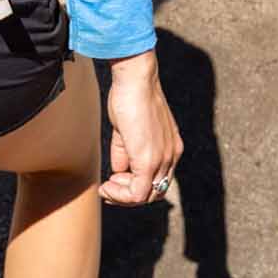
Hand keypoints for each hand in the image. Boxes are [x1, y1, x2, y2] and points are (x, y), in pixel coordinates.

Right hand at [101, 51, 182, 205]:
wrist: (135, 80)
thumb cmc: (130, 96)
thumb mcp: (128, 130)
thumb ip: (125, 152)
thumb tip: (118, 171)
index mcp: (170, 147)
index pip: (158, 179)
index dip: (136, 185)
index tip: (114, 180)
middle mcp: (171, 156)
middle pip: (154, 192)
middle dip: (129, 194)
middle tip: (109, 188)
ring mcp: (162, 160)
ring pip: (145, 196)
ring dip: (123, 196)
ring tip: (107, 186)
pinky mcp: (148, 161)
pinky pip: (137, 194)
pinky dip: (120, 195)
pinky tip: (106, 186)